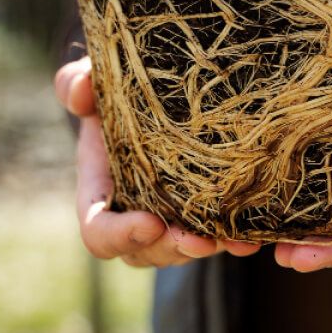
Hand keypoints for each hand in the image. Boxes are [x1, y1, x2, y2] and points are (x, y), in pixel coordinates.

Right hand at [54, 57, 260, 266]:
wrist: (156, 91)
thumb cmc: (119, 89)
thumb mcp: (96, 80)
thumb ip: (77, 82)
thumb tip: (80, 92)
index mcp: (101, 189)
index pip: (99, 231)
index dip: (120, 235)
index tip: (150, 223)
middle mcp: (132, 211)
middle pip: (145, 252)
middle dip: (172, 250)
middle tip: (199, 240)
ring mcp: (168, 217)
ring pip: (181, 252)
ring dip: (207, 249)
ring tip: (235, 241)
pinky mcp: (201, 213)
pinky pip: (215, 239)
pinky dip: (234, 242)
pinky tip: (254, 239)